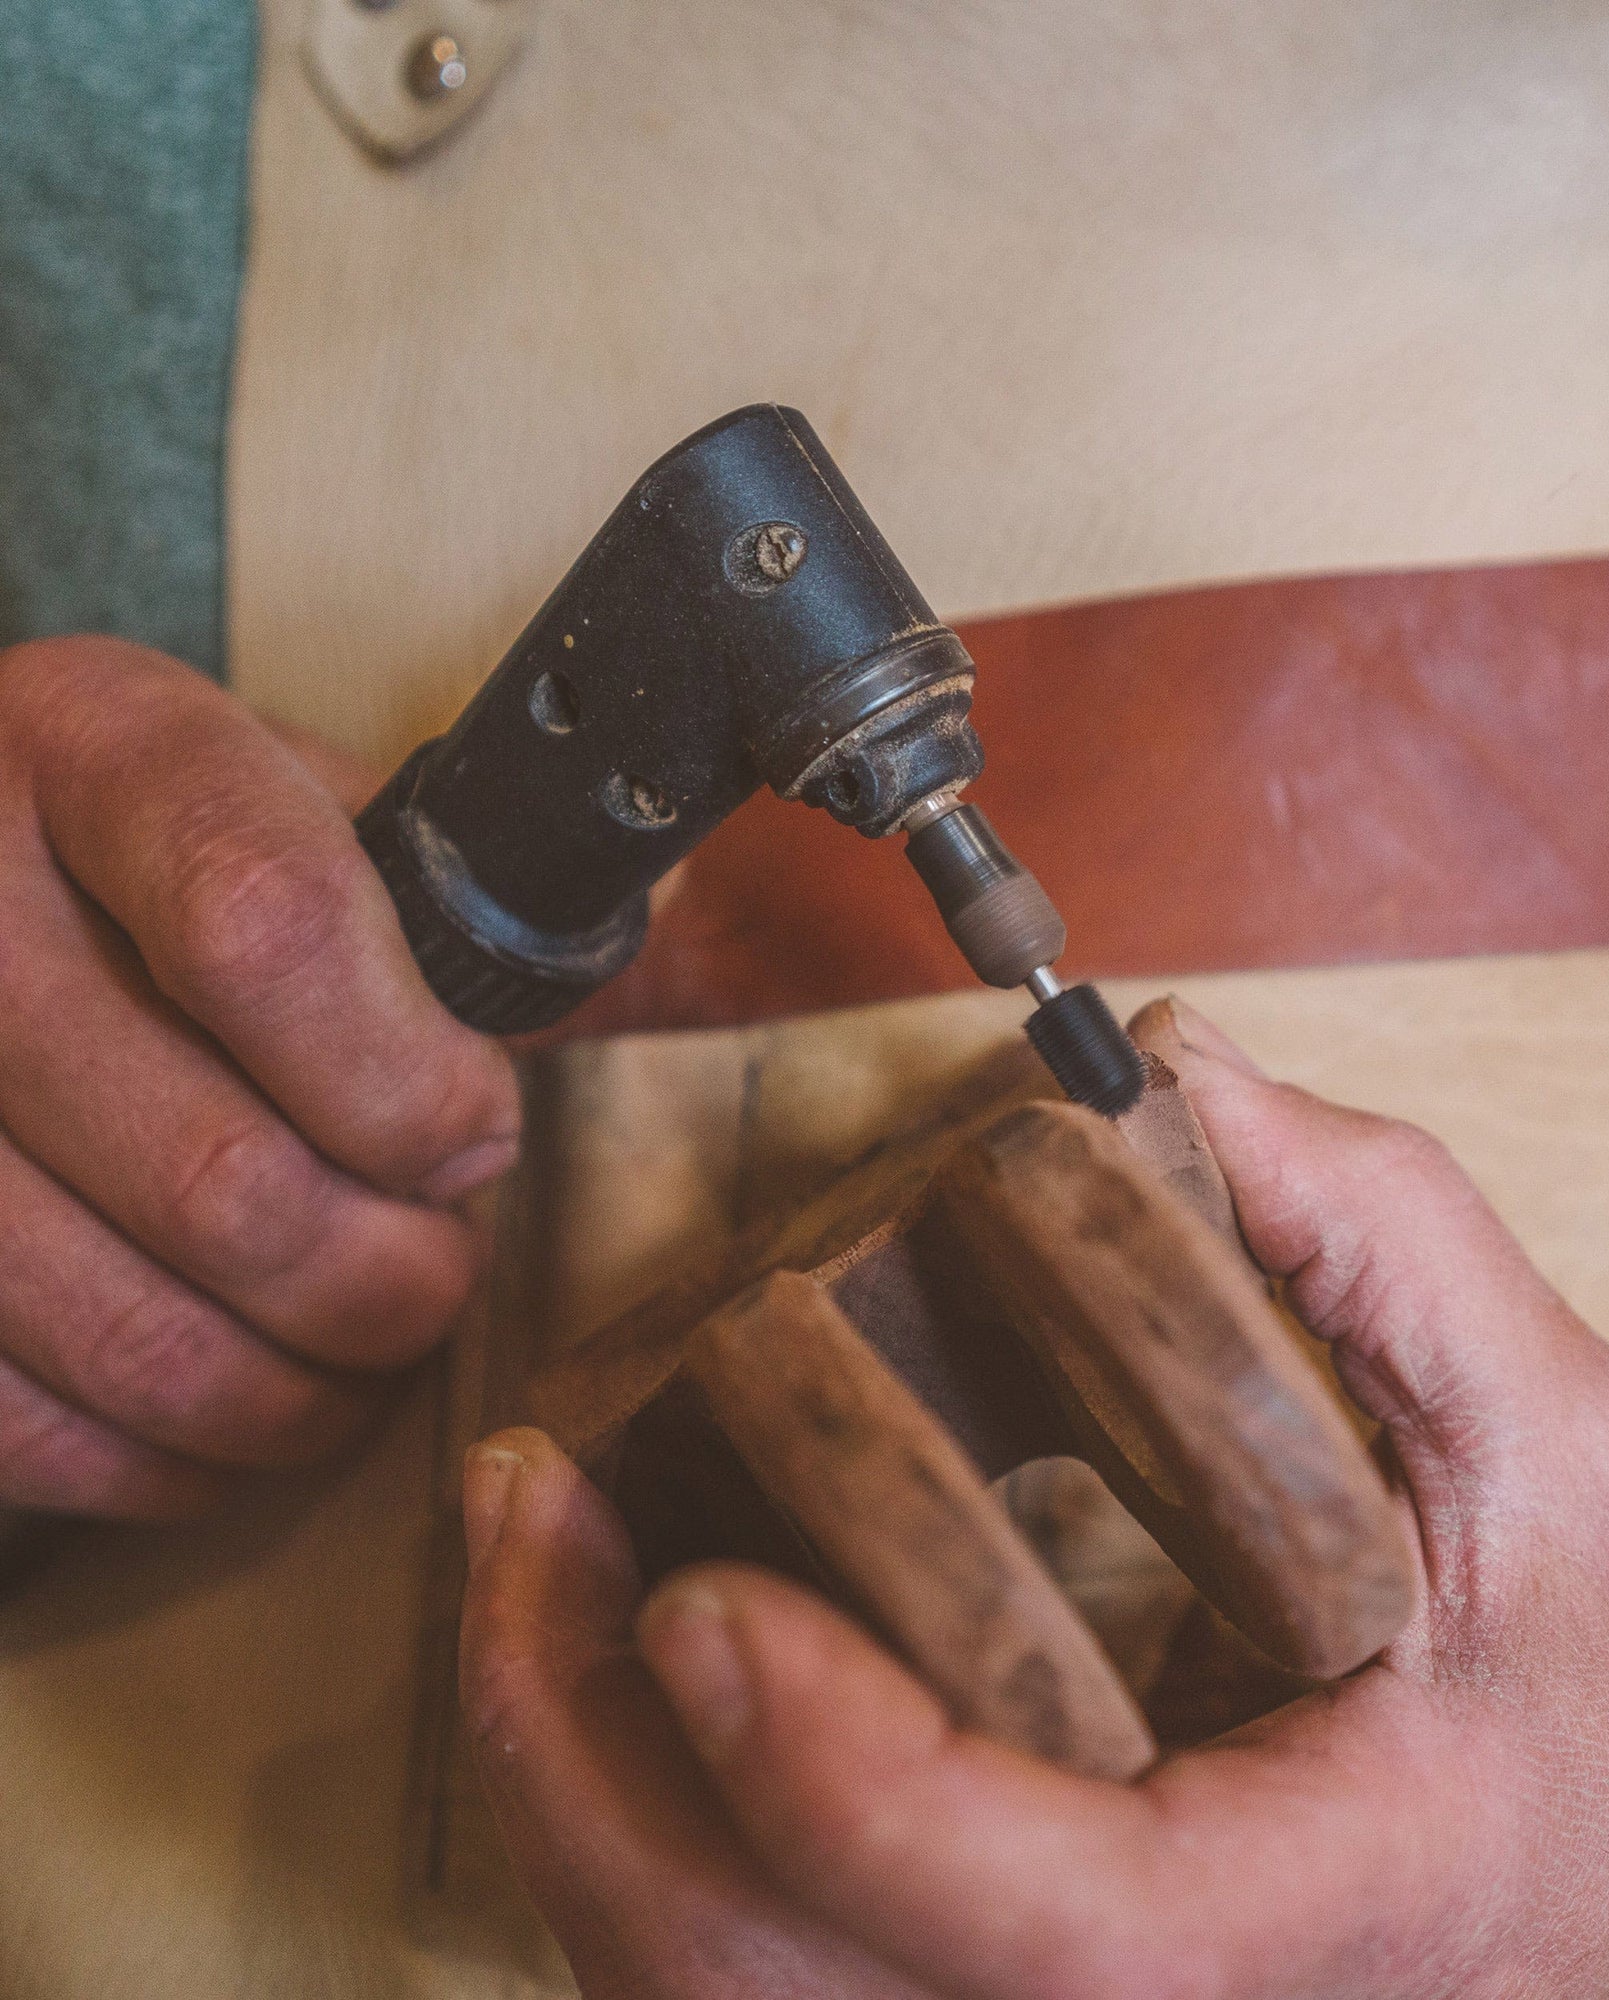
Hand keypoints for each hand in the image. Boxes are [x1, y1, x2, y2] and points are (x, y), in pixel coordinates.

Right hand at [0, 637, 519, 1517]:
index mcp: (100, 751)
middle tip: (440, 1274)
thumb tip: (636, 1005)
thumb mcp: (295, 797)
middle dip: (393, 1279)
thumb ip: (450, 895)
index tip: (480, 1136)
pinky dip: (160, 1460)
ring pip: (130, 1334)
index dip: (413, 1081)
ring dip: (299, 1393)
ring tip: (363, 1352)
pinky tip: (234, 1411)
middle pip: (221, 1180)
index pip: (268, 929)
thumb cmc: (163, 842)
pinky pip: (16, 1425)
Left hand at [458, 1001, 1608, 1998]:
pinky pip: (762, 1962)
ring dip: (581, 1780)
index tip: (700, 1591)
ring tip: (524, 1550)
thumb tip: (1179, 1078)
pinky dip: (642, 1814)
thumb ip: (1390, 1252)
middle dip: (596, 1761)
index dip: (846, 1776)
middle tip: (519, 1510)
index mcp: (1295, 1908)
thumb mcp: (1571, 1455)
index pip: (1037, 1920)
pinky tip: (616, 1641)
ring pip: (728, 1998)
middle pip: (784, 1987)